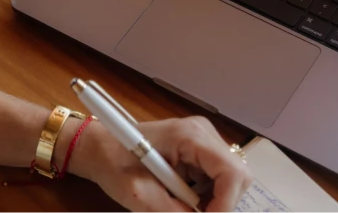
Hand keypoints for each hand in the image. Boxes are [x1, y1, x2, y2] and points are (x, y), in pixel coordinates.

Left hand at [68, 116, 251, 212]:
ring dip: (214, 200)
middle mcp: (203, 132)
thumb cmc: (113, 164)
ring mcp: (203, 137)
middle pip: (237, 175)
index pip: (232, 172)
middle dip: (222, 204)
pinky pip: (217, 176)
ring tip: (183, 206)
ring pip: (230, 178)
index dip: (226, 205)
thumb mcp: (139, 196)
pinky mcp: (199, 147)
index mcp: (190, 136)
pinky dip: (207, 194)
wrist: (99, 145)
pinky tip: (183, 196)